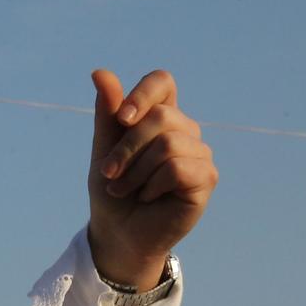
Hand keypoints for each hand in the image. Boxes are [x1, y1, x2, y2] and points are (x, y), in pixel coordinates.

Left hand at [87, 69, 217, 290]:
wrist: (118, 232)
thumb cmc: (113, 189)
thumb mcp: (104, 148)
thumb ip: (107, 112)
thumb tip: (100, 73)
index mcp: (160, 116)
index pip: (162, 81)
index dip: (142, 94)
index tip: (121, 119)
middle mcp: (184, 130)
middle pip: (161, 116)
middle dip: (127, 147)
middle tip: (110, 173)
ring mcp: (199, 153)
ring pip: (168, 143)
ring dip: (135, 171)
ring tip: (126, 189)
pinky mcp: (206, 178)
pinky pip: (177, 168)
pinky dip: (152, 185)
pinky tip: (149, 197)